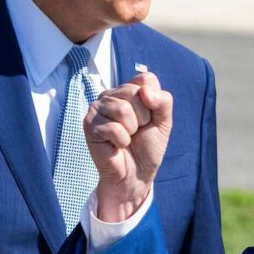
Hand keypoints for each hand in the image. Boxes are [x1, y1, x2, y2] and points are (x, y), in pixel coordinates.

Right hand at [84, 72, 171, 222]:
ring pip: (122, 109)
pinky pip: (113, 128)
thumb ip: (163, 102)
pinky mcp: (89, 124)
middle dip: (143, 118)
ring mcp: (98, 108)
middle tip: (137, 131)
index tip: (150, 118)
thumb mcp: (164, 122)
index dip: (154, 102)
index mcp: (129, 90)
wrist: (136, 174)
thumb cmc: (148, 147)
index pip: (146, 79)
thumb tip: (145, 90)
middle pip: (134, 93)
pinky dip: (121, 141)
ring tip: (127, 137)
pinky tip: (117, 145)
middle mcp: (111, 94)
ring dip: (131, 130)